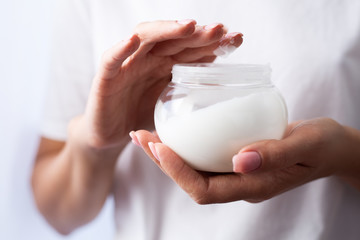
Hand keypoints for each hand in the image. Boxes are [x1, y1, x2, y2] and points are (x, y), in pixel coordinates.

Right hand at [72, 20, 242, 150]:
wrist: (111, 135)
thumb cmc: (142, 116)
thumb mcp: (172, 106)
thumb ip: (190, 93)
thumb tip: (224, 87)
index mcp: (166, 64)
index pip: (191, 47)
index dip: (213, 42)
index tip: (237, 39)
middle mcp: (149, 59)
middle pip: (173, 38)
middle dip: (197, 33)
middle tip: (220, 30)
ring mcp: (127, 65)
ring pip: (145, 39)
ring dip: (166, 30)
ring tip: (189, 27)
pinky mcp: (105, 78)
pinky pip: (111, 60)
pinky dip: (120, 49)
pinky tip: (133, 41)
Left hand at [132, 118, 359, 203]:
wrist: (330, 146)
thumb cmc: (322, 145)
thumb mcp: (306, 145)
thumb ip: (276, 154)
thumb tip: (240, 160)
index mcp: (253, 187)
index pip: (206, 190)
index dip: (179, 172)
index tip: (160, 147)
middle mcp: (239, 183)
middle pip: (192, 181)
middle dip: (163, 163)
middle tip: (141, 137)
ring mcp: (237, 172)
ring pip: (194, 169)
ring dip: (168, 153)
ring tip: (146, 134)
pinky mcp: (236, 158)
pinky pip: (204, 155)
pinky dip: (185, 143)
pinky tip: (174, 128)